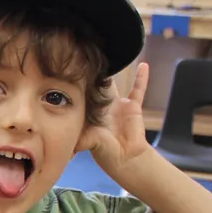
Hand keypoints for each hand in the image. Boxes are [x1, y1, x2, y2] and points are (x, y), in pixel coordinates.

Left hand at [79, 63, 154, 178]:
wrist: (126, 158)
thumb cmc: (105, 151)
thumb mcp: (89, 142)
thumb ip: (80, 137)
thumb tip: (67, 139)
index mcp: (88, 112)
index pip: (79, 93)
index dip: (74, 82)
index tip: (68, 66)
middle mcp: (101, 106)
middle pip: (94, 85)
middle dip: (90, 73)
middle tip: (84, 54)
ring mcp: (117, 105)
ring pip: (114, 84)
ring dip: (112, 72)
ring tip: (106, 54)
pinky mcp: (133, 107)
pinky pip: (139, 90)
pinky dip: (142, 78)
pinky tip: (143, 64)